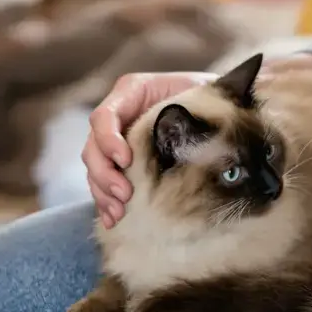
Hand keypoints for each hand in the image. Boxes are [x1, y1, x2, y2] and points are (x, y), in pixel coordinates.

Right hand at [84, 71, 214, 227]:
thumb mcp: (201, 93)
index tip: (126, 161)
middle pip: (93, 147)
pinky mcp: (122, 162)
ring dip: (103, 193)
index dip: (108, 140)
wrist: (217, 105)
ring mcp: (117, 140)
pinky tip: (113, 219)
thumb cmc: (209, 95)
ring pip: (95, 168)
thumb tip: (199, 142)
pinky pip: (104, 183)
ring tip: (119, 213)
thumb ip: (192, 109)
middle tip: (125, 195)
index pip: (105, 116)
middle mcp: (119, 115)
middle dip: (105, 174)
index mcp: (132, 92)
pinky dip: (105, 202)